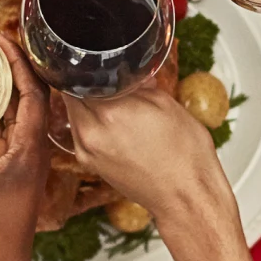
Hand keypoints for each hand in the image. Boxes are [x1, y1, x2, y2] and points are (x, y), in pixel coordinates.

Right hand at [0, 36, 50, 260]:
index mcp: (29, 152)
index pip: (34, 95)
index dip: (20, 64)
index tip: (2, 40)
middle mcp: (32, 154)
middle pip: (29, 100)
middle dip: (12, 71)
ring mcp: (22, 165)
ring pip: (15, 120)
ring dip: (2, 95)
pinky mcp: (11, 175)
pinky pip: (3, 139)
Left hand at [63, 83, 231, 228]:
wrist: (187, 197)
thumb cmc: (185, 156)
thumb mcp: (166, 104)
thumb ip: (138, 84)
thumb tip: (127, 73)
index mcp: (108, 111)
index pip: (81, 77)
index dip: (90, 67)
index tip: (98, 62)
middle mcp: (90, 132)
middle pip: (73, 95)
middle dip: (87, 84)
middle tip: (108, 79)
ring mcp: (87, 151)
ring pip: (76, 115)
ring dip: (88, 104)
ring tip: (114, 101)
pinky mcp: (90, 165)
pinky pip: (82, 134)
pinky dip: (92, 124)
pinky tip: (116, 124)